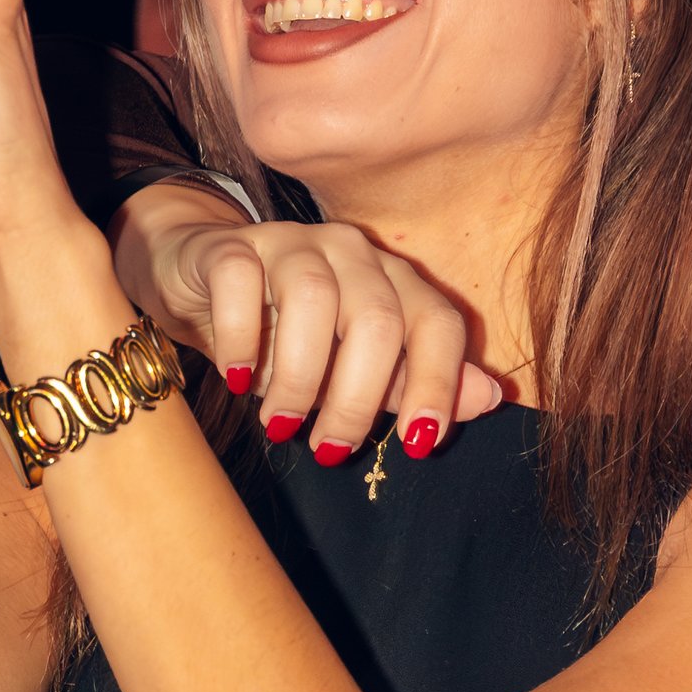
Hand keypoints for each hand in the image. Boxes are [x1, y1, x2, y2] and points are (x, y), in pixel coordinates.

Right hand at [114, 194, 504, 453]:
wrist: (202, 286)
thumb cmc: (285, 335)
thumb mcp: (354, 370)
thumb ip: (415, 382)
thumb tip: (490, 398)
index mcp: (394, 280)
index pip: (437, 323)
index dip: (438, 384)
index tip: (419, 445)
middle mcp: (352, 254)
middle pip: (378, 320)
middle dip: (358, 398)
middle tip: (330, 449)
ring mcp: (292, 243)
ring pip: (313, 300)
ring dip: (298, 377)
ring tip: (280, 423)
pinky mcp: (233, 249)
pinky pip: (242, 284)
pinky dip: (241, 340)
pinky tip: (237, 380)